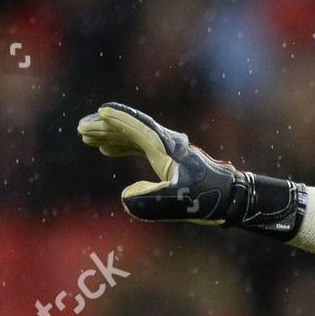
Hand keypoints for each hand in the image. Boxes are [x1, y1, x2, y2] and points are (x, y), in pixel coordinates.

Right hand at [78, 102, 304, 236]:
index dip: (117, 119)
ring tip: (88, 138)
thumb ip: (149, 201)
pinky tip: (109, 151)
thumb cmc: (206, 199)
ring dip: (112, 136)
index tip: (99, 113)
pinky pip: (141, 146)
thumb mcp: (176, 202)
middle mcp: (167, 143)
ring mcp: (169, 150)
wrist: (232, 199)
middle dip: (106, 127)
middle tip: (82, 129)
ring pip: (135, 136)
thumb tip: (127, 196)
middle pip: (131, 128)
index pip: (137, 126)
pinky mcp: (170, 159)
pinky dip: (124, 146)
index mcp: (165, 147)